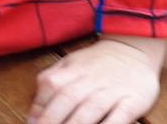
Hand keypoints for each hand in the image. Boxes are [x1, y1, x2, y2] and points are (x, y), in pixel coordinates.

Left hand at [28, 36, 164, 123]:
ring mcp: (112, 90)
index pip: (50, 86)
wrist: (133, 49)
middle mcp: (90, 79)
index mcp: (72, 69)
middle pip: (68, 99)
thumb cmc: (96, 64)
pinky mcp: (133, 101)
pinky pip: (120, 117)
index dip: (39, 108)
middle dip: (53, 121)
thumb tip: (33, 117)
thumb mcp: (71, 64)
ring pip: (91, 110)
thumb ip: (51, 85)